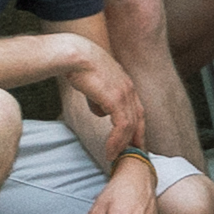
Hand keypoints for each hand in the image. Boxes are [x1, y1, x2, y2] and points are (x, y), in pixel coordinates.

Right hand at [57, 36, 146, 157]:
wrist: (75, 55)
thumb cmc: (79, 66)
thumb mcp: (94, 85)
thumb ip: (100, 99)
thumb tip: (101, 112)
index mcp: (126, 84)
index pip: (137, 110)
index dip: (136, 127)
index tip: (134, 143)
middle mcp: (129, 89)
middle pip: (139, 119)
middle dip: (137, 139)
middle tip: (134, 157)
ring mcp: (125, 94)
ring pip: (131, 126)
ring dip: (123, 145)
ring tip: (115, 158)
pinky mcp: (116, 99)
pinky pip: (122, 126)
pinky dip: (117, 141)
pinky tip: (110, 151)